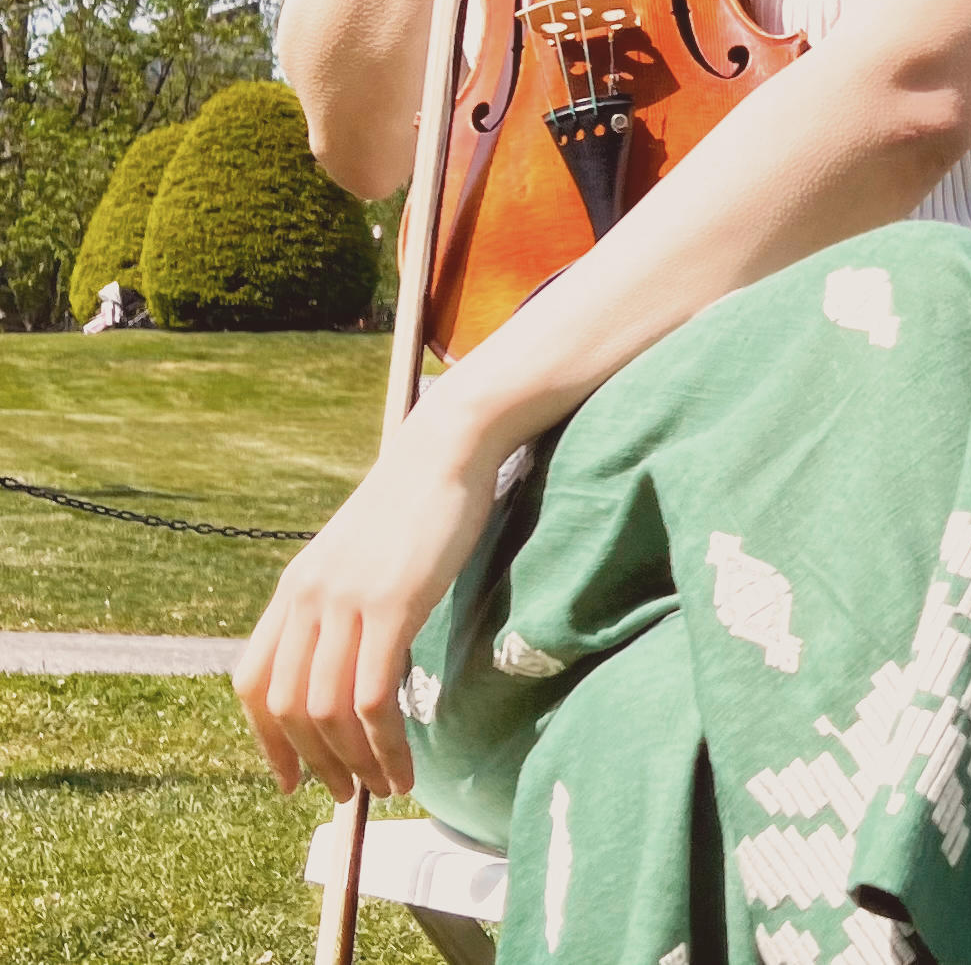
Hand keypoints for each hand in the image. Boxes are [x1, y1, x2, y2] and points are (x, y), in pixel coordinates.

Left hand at [233, 398, 497, 800]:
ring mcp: (347, 600)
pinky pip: (373, 697)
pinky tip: (404, 762)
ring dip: (353, 764)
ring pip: (328, 711)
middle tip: (344, 792)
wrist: (446, 447)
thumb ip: (340, 601)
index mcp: (295, 586)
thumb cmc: (414, 500)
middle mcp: (309, 596)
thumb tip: (345, 661)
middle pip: (287, 706)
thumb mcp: (358, 554)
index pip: (254, 679)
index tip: (290, 778)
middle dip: (313, 763)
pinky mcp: (393, 604)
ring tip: (385, 786)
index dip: (266, 740)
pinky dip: (383, 744)